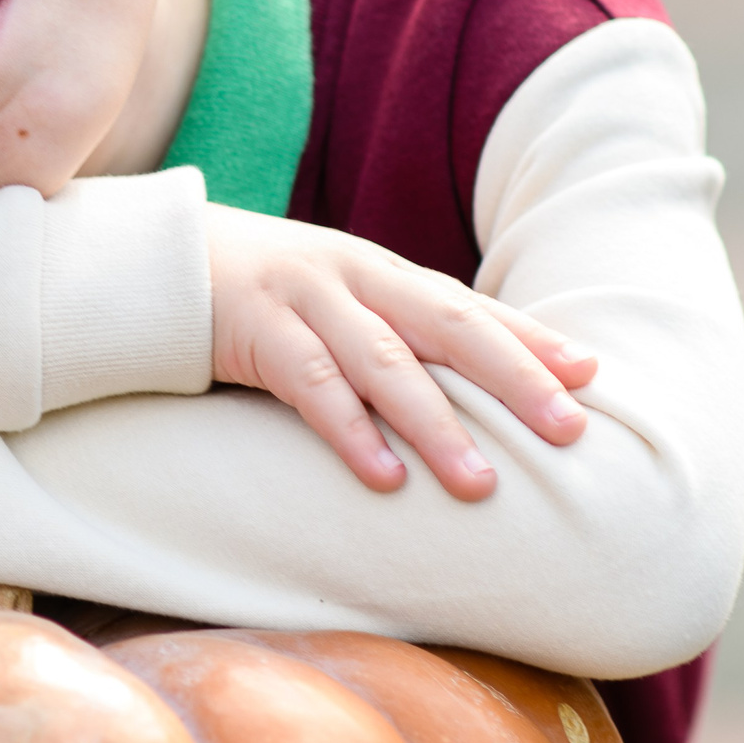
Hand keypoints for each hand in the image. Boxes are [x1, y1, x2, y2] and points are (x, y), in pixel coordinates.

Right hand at [205, 204, 596, 501]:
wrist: (152, 259)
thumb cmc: (258, 293)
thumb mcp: (333, 299)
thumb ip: (393, 330)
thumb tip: (474, 384)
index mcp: (380, 271)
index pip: (469, 305)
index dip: (530, 338)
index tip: (591, 375)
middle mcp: (353, 276)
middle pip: (447, 325)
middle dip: (513, 377)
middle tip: (568, 429)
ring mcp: (303, 298)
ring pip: (384, 362)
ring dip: (437, 424)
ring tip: (480, 483)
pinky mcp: (252, 328)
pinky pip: (309, 385)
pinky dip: (349, 431)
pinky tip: (383, 476)